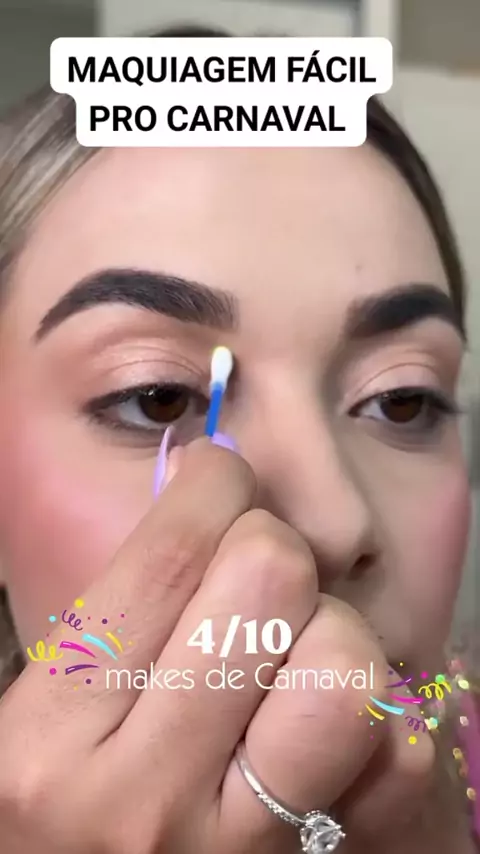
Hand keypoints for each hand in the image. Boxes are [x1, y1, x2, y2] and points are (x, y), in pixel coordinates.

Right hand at [0, 438, 435, 853]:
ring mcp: (235, 846)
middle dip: (271, 548)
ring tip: (290, 654)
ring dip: (330, 632)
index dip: (216, 481)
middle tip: (250, 573)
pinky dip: (381, 717)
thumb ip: (127, 602)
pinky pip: (397, 755)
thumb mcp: (55, 704)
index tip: (220, 473)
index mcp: (54, 731)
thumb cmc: (66, 796)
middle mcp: (142, 793)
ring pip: (346, 664)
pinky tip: (324, 719)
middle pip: (271, 580)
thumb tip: (214, 481)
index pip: (171, 553)